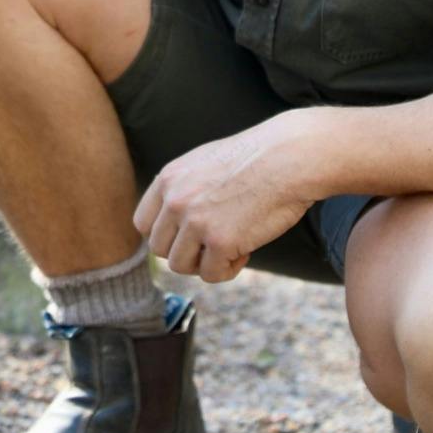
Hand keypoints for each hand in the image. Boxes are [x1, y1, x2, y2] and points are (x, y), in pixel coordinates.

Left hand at [132, 116, 320, 283]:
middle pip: (159, 248)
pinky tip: (245, 251)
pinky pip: (211, 274)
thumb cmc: (256, 159)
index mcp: (168, 179)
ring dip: (205, 263)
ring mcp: (195, 221)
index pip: (143, 223)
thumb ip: (182, 189)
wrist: (289, 157)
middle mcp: (175, 200)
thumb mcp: (204, 163)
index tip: (187, 237)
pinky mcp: (219, 241)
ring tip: (230, 247)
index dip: (165, 236)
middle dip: (185, 252)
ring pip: (180, 265)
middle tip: (213, 244)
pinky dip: (228, 269)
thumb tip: (172, 221)